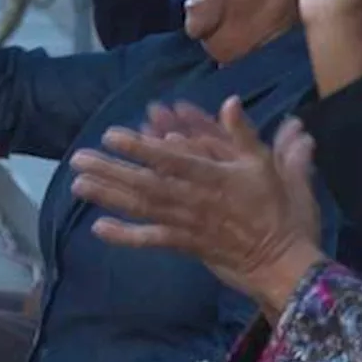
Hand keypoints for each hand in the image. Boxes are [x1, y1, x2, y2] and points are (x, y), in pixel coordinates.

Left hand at [69, 98, 324, 310]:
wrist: (283, 260)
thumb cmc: (279, 210)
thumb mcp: (268, 165)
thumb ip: (245, 134)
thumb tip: (230, 101)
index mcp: (215, 178)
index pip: (171, 160)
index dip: (141, 148)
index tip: (112, 136)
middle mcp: (195, 201)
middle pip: (146, 183)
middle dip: (112, 170)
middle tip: (78, 158)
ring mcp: (188, 224)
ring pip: (144, 208)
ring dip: (110, 196)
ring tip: (78, 185)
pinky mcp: (187, 245)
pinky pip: (153, 240)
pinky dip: (126, 236)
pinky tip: (99, 228)